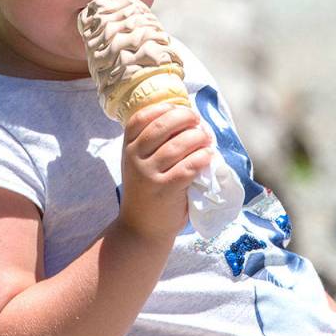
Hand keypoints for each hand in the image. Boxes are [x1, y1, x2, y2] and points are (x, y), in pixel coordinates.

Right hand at [117, 103, 212, 241]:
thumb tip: (186, 118)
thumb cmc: (146, 190)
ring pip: (178, 145)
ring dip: (198, 137)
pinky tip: (208, 156)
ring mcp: (149, 175)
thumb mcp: (139, 163)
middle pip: (161, 127)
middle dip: (185, 118)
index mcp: (128, 148)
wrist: (141, 228)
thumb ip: (152, 144)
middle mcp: (135, 158)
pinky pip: (188, 167)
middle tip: (198, 121)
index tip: (179, 107)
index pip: (141, 118)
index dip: (162, 108)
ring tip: (207, 138)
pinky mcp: (165, 190)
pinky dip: (202, 158)